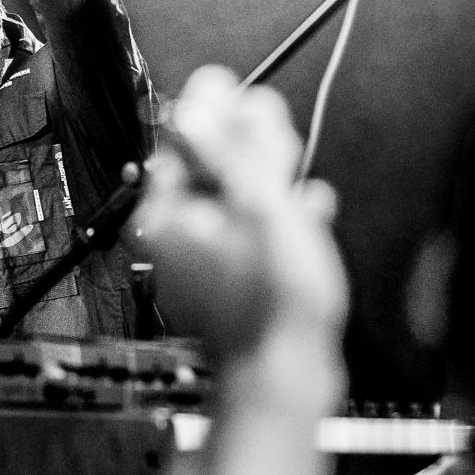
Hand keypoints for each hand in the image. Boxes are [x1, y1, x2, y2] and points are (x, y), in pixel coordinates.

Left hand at [131, 67, 347, 366]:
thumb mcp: (262, 203)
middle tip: (283, 150)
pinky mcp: (227, 287)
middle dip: (250, 152)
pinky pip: (247, 237)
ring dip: (268, 186)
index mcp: (168, 215)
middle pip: (208, 169)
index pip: (183, 137)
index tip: (255, 106)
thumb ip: (236, 146)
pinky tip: (305, 216)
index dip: (222, 112)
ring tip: (298, 185)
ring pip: (232, 202)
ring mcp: (198, 266)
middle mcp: (173, 239)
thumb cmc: (275, 301)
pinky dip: (274, 223)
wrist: (288, 377)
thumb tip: (207, 97)